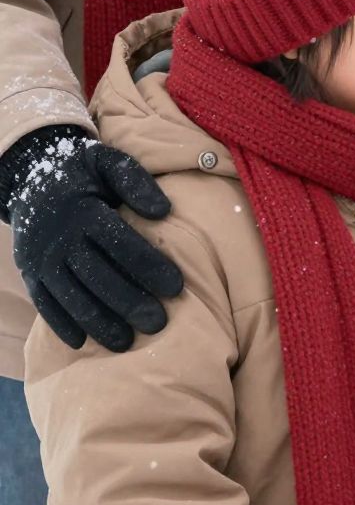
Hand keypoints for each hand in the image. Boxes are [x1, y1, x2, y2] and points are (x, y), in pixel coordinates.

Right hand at [3, 129, 183, 351]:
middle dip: (129, 303)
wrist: (28, 174)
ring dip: (98, 322)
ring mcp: (41, 258)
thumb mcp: (106, 161)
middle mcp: (60, 238)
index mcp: (83, 210)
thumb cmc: (81, 171)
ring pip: (70, 296)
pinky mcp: (28, 272)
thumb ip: (135, 181)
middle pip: (97, 277)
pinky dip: (61, 324)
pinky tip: (83, 342)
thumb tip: (163, 211)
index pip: (121, 243)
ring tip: (125, 343)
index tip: (176, 287)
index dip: (149, 266)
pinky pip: (43, 303)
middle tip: (158, 324)